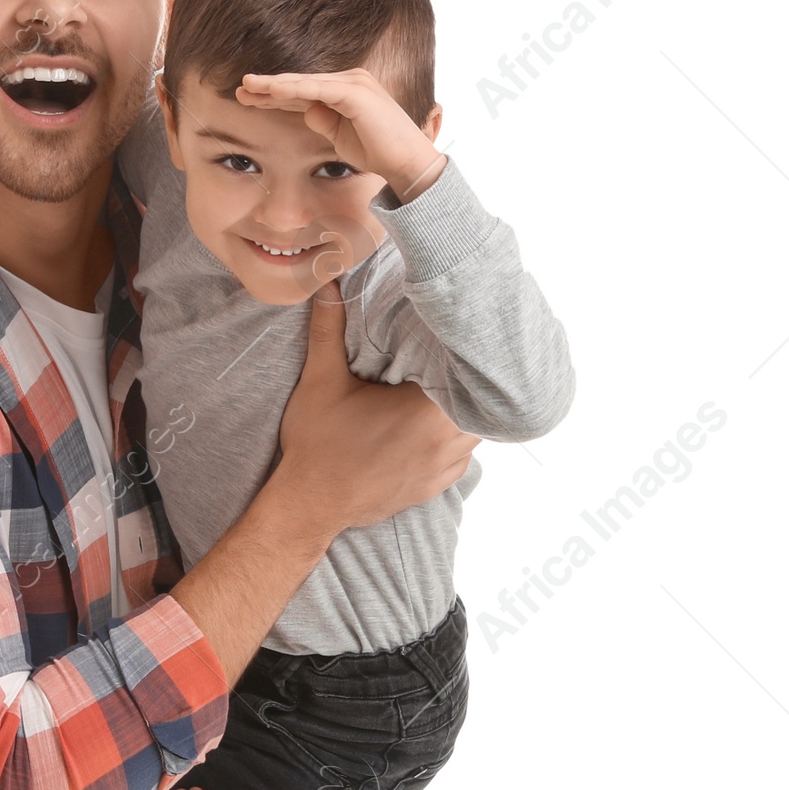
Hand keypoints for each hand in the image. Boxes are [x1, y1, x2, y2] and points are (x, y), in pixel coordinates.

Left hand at [237, 68, 446, 202]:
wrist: (406, 162)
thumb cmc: (377, 152)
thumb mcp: (340, 137)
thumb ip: (323, 122)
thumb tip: (308, 112)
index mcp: (342, 91)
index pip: (301, 92)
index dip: (274, 96)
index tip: (248, 100)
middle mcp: (348, 81)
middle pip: (299, 84)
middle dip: (268, 88)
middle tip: (240, 88)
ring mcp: (353, 84)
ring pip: (305, 83)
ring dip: (275, 85)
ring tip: (249, 86)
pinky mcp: (355, 93)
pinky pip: (318, 89)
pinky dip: (294, 89)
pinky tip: (272, 90)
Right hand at [275, 289, 479, 530]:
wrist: (309, 505)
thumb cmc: (317, 446)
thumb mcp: (321, 382)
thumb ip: (328, 331)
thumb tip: (327, 284)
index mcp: (424, 412)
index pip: (467, 376)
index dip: (466, 356)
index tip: (455, 340)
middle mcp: (443, 442)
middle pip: (479, 403)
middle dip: (467, 382)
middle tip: (450, 360)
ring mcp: (441, 469)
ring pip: (477, 433)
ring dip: (465, 411)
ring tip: (446, 391)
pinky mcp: (433, 488)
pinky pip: (463, 458)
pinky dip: (457, 441)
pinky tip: (435, 427)